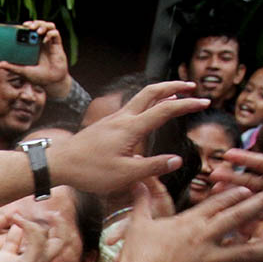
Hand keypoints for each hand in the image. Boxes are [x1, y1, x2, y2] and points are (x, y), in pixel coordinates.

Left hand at [0, 20, 69, 95]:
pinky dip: (50, 34)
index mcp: (33, 45)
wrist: (51, 83)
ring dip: (43, 25)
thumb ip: (12, 67)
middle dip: (35, 23)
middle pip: (40, 25)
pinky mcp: (57, 45)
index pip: (31, 30)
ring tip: (37, 31)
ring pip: (49, 26)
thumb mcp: (23, 71)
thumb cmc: (38, 76)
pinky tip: (45, 40)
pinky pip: (55, 34)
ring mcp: (50, 43)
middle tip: (29, 26)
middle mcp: (42, 42)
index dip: (27, 26)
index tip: (22, 26)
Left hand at [49, 81, 208, 193]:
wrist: (58, 163)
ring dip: (159, 92)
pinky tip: (145, 114)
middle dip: (173, 86)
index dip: (186, 104)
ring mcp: (112, 119)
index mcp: (131, 128)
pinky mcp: (104, 125)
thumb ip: (152, 167)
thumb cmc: (89, 171)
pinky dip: (145, 103)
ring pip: (140, 98)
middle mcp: (122, 118)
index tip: (204, 102)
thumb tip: (176, 160)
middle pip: (152, 92)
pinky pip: (130, 107)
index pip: (165, 109)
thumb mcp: (124, 175)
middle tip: (191, 87)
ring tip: (174, 95)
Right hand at [116, 182, 262, 261]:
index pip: (216, 203)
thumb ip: (142, 202)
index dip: (233, 194)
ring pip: (247, 250)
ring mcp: (210, 260)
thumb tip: (138, 181)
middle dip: (258, 207)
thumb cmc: (135, 258)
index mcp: (188, 223)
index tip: (247, 187)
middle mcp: (204, 238)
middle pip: (237, 218)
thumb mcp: (138, 225)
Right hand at [211, 122, 262, 227]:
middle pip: (248, 178)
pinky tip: (224, 209)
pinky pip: (251, 211)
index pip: (261, 162)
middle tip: (214, 173)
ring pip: (246, 194)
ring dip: (231, 192)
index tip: (229, 154)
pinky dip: (238, 209)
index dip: (246, 158)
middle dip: (231, 176)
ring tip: (214, 190)